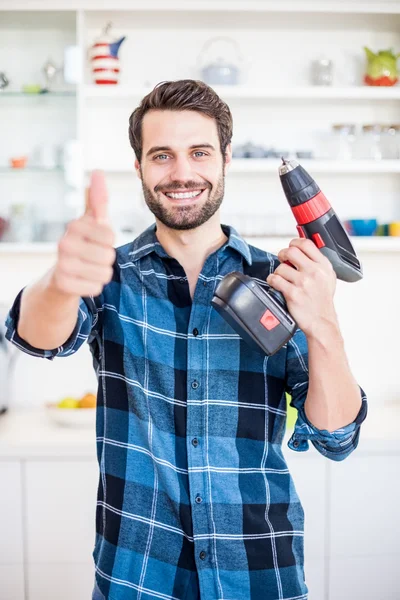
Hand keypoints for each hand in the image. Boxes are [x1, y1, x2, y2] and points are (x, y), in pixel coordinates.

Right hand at [50, 171, 115, 297]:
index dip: (108, 242)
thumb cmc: (83, 243)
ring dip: (101, 273)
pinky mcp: (63, 285)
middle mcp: (64, 244)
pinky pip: (96, 288)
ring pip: (104, 273)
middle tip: (91, 257)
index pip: (110, 236)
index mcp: (74, 226)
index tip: (95, 241)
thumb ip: (97, 200)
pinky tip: (82, 281)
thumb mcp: (91, 221)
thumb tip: (98, 172)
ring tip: (87, 269)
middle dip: (105, 259)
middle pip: (108, 256)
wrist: (61, 275)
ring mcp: (62, 265)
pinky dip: (94, 286)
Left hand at [266, 238, 337, 337]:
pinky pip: (275, 279)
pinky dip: (272, 281)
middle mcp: (314, 272)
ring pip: (281, 267)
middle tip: (283, 260)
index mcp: (324, 266)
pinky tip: (277, 285)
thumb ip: (317, 262)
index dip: (295, 242)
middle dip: (283, 254)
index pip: (306, 244)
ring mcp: (303, 283)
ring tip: (282, 278)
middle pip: (291, 251)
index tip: (291, 246)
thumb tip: (302, 248)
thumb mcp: (328, 278)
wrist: (321, 322)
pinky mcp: (293, 293)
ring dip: (278, 272)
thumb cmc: (322, 301)